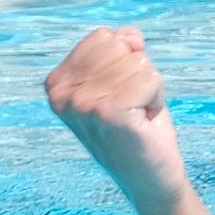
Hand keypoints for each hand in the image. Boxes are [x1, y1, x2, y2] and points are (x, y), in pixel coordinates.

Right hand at [44, 26, 190, 214]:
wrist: (150, 179)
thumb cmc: (139, 128)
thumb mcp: (121, 80)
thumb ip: (118, 51)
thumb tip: (130, 37)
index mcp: (56, 82)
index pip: (104, 36)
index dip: (127, 63)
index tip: (123, 96)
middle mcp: (61, 92)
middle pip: (120, 45)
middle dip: (139, 73)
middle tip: (133, 107)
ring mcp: (81, 103)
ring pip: (138, 61)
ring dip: (149, 88)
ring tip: (138, 115)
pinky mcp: (107, 112)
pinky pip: (151, 78)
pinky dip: (157, 98)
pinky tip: (144, 122)